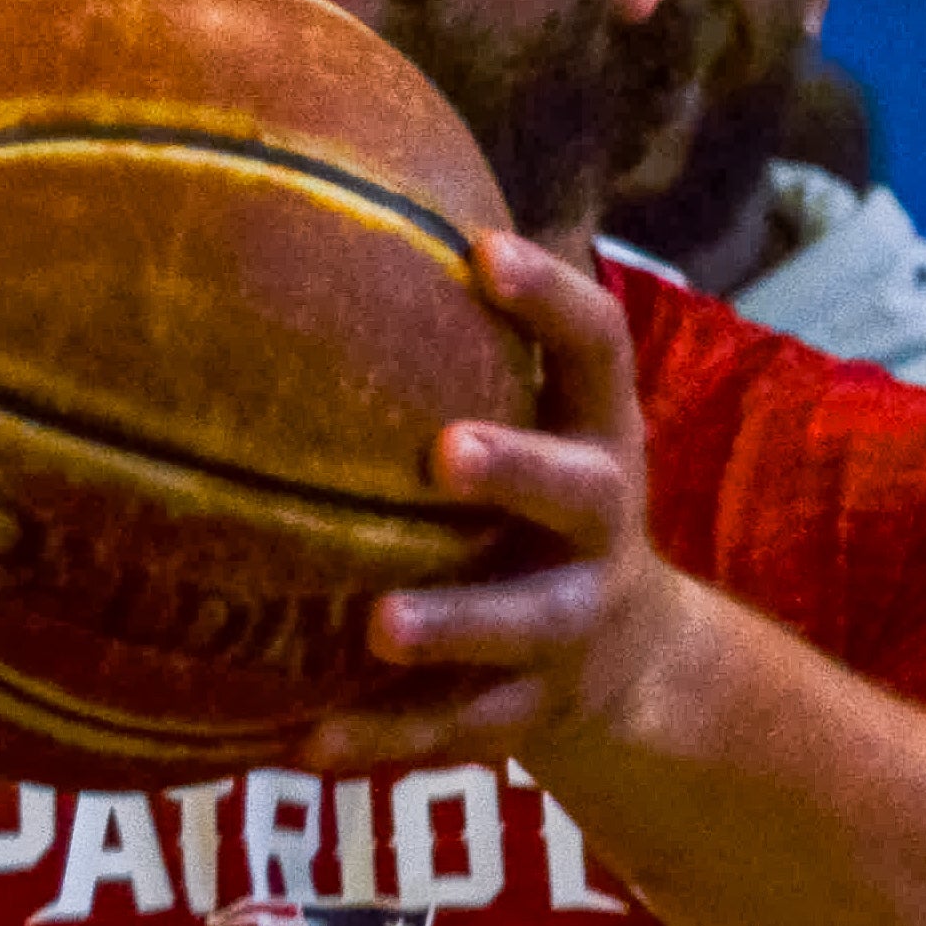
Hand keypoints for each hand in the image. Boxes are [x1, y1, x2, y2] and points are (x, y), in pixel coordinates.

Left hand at [302, 234, 719, 777]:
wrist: (626, 663)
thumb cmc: (539, 493)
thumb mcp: (541, 413)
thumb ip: (470, 334)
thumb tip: (356, 178)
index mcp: (599, 431)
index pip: (598, 348)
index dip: (550, 298)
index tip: (483, 249)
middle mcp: (602, 524)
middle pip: (580, 493)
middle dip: (518, 472)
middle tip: (441, 453)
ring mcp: (572, 624)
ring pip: (522, 629)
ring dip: (451, 626)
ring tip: (374, 627)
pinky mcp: (532, 714)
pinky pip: (455, 734)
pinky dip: (380, 744)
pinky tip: (298, 748)